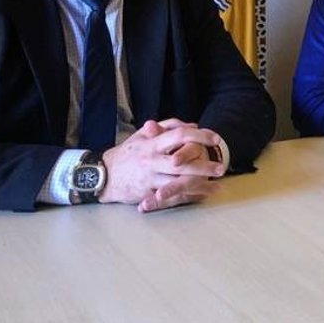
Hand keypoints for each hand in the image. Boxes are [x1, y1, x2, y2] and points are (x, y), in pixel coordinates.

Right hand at [100, 119, 227, 211]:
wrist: (102, 175)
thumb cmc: (127, 153)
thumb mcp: (143, 135)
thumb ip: (168, 127)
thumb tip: (192, 125)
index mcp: (152, 144)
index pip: (179, 135)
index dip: (199, 136)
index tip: (216, 138)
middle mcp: (151, 161)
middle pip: (182, 163)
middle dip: (203, 166)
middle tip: (221, 168)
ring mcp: (149, 179)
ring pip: (178, 183)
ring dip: (199, 185)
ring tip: (216, 186)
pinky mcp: (147, 194)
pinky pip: (170, 197)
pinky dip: (187, 197)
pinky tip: (201, 196)